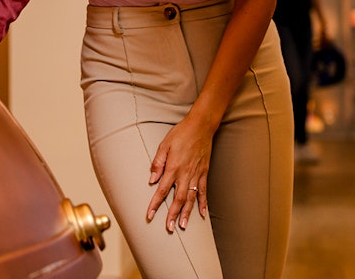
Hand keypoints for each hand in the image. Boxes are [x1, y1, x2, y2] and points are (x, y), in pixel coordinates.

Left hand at [145, 117, 212, 232]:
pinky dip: (203, 204)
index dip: (155, 204)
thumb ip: (158, 162)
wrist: (201, 126)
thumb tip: (152, 179)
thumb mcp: (164, 145)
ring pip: (191, 198)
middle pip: (178, 199)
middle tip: (168, 228)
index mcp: (173, 168)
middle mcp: (185, 174)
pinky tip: (202, 214)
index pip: (162, 190)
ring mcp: (196, 175)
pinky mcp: (204, 173)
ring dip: (187, 213)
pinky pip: (204, 191)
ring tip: (182, 226)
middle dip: (172, 215)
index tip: (149, 215)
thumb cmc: (181, 134)